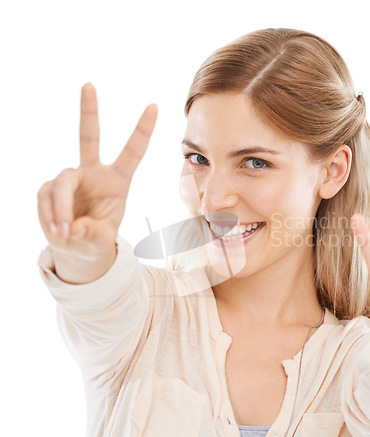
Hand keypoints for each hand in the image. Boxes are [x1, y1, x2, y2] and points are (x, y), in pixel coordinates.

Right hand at [37, 83, 157, 258]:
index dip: (142, 130)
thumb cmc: (96, 238)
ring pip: (60, 183)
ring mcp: (71, 178)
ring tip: (64, 232)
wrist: (76, 248)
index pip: (133, 151)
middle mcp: (94, 172)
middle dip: (89, 111)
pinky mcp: (50, 188)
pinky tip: (55, 230)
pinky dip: (48, 216)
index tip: (154, 105)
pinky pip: (45, 198)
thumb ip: (93, 234)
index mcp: (118, 180)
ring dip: (59, 210)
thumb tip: (74, 228)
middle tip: (88, 85)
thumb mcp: (102, 240)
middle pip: (88, 137)